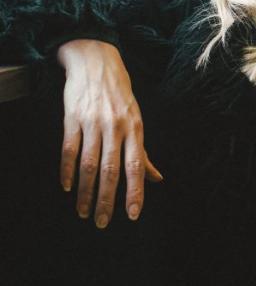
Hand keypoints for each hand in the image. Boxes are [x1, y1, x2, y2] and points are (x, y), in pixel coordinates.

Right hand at [55, 39, 161, 227]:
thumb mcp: (137, 121)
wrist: (95, 63)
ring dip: (85, 191)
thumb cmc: (120, 96)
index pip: (136, 167)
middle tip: (102, 222)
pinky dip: (68, 170)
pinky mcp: (72, 118)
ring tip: (83, 211)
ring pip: (88, 164)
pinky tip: (68, 187)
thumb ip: (143, 153)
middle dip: (106, 199)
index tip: (132, 215)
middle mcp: (115, 127)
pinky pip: (69, 149)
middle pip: (110, 170)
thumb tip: (157, 178)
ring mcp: (93, 122)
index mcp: (135, 130)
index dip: (135, 192)